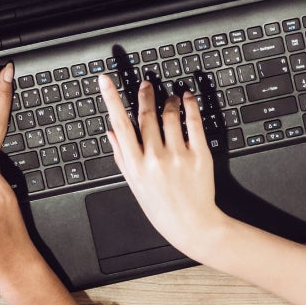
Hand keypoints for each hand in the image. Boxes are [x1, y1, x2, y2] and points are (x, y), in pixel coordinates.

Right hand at [96, 75, 231, 260]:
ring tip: (170, 97)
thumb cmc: (161, 206)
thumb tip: (110, 131)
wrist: (191, 224)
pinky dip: (190, 105)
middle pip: (146, 116)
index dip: (111, 98)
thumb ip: (121, 156)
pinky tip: (187, 99)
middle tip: (146, 84)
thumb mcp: (134, 184)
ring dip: (168, 100)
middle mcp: (155, 158)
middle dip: (145, 95)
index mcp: (136, 165)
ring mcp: (178, 155)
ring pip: (170, 115)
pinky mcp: (200, 155)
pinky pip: (193, 122)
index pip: (119, 124)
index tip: (105, 80)